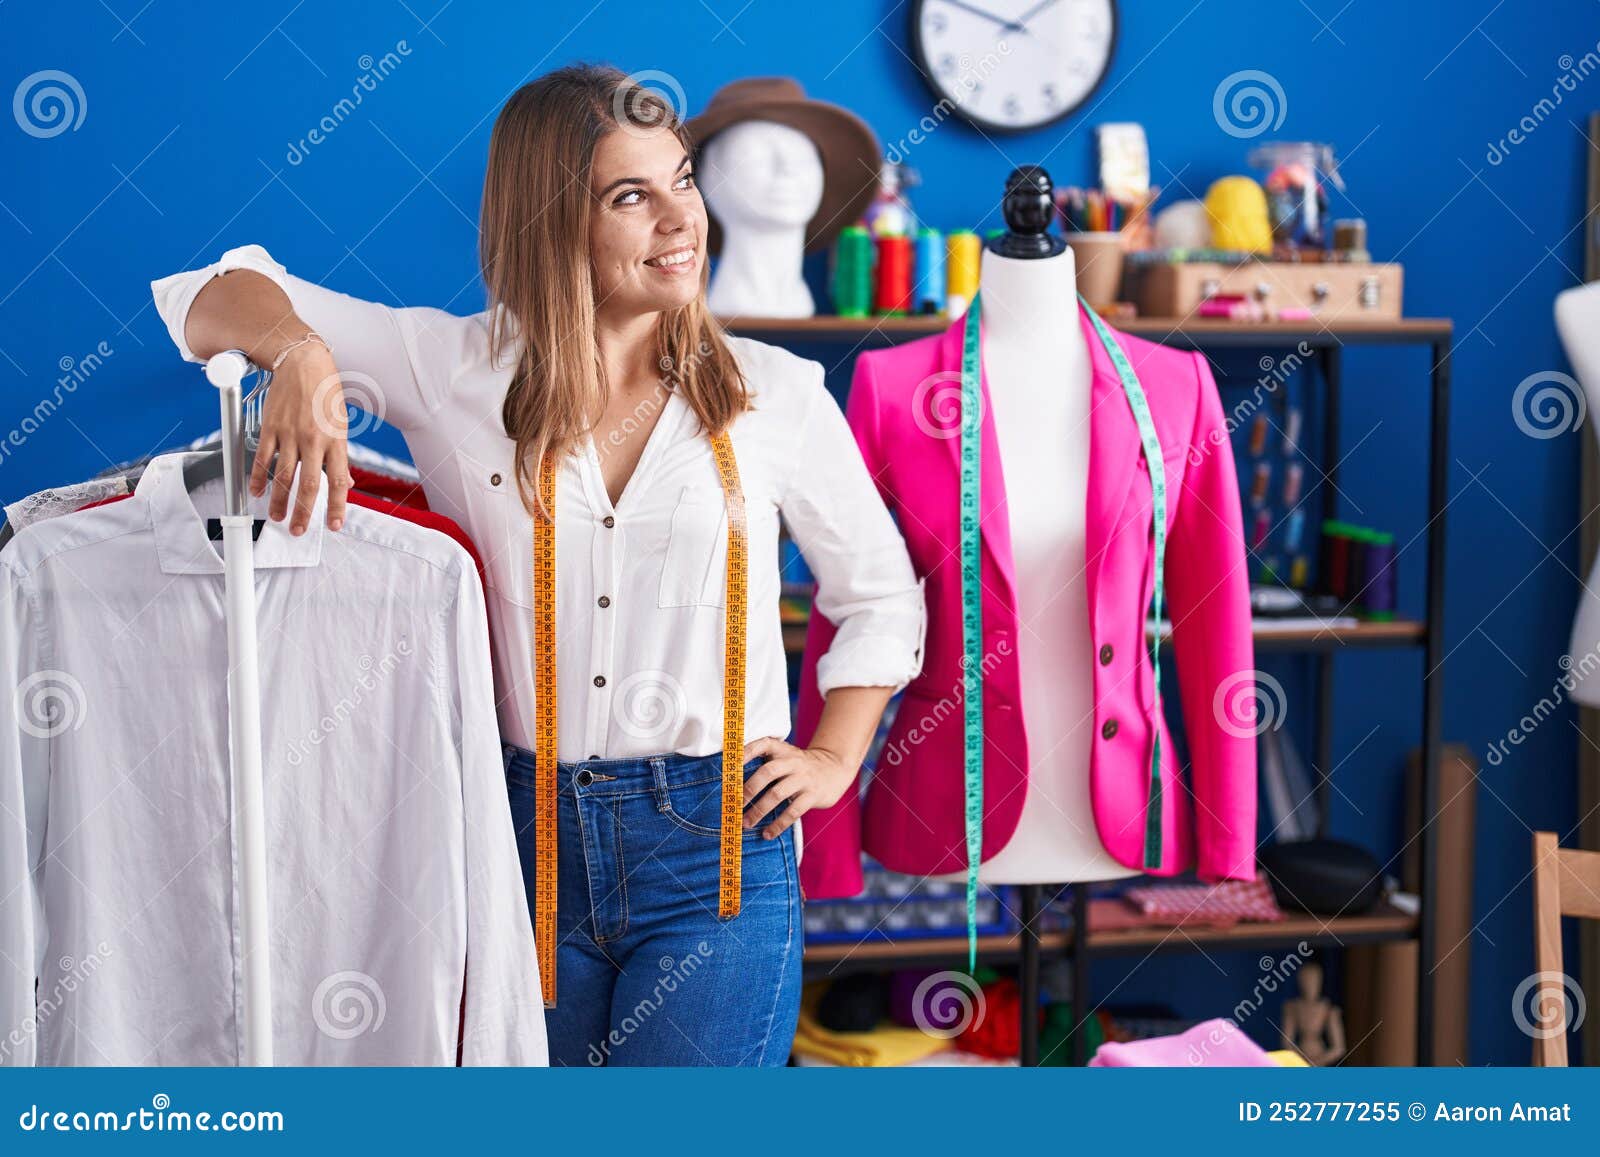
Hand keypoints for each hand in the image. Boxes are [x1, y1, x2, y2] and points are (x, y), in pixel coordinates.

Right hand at [249, 338, 352, 534]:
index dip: (337, 507)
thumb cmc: (326, 392)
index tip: (335, 525)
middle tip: (298, 530)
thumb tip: (347, 483)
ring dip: (278, 501)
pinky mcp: (270, 427)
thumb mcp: (341, 423)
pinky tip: (256, 492)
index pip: (339, 481)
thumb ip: (341, 455)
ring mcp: (290, 434)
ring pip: (283, 476)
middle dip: (303, 513)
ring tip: (276, 517)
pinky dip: (258, 478)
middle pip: (309, 485)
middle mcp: (314, 440)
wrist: (303, 362)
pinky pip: (262, 458)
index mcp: (336, 440)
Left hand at [739, 735, 857, 839]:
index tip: (729, 766)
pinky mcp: (812, 795)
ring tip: (746, 824)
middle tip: (734, 805)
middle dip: (748, 789)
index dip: (745, 753)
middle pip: (767, 772)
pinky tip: (767, 834)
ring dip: (759, 811)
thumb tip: (731, 781)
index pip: (762, 745)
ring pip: (778, 794)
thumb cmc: (799, 766)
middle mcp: (792, 762)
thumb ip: (764, 762)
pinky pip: (793, 812)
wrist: (834, 768)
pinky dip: (778, 825)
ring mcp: (803, 778)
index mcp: (782, 750)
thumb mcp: (785, 756)